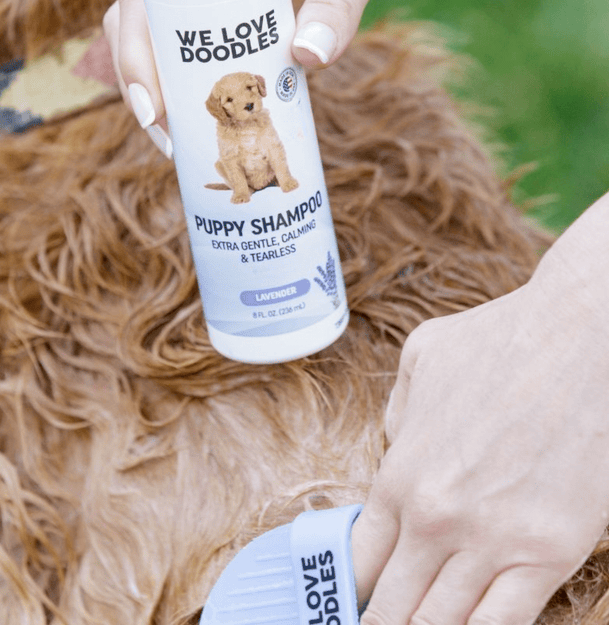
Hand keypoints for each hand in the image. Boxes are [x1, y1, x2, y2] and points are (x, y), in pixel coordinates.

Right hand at [103, 0, 477, 135]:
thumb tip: (304, 65)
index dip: (135, 48)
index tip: (154, 105)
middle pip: (148, 15)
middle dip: (145, 76)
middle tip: (168, 137)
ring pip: (180, 29)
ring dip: (173, 82)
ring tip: (184, 141)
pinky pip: (224, 35)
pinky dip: (215, 74)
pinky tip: (226, 119)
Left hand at [352, 194, 608, 624]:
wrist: (578, 336)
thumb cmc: (496, 341)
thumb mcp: (417, 362)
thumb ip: (397, 417)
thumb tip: (395, 452)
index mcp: (399, 474)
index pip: (361, 561)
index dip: (352, 591)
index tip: (352, 603)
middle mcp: (436, 519)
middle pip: (395, 604)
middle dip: (380, 623)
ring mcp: (493, 542)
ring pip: (444, 624)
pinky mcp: (550, 553)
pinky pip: (506, 623)